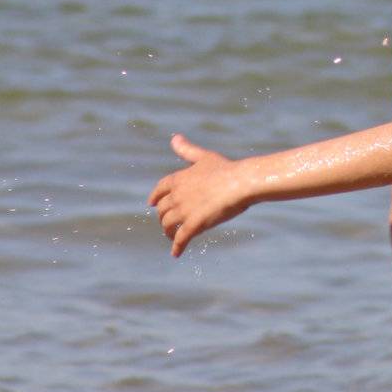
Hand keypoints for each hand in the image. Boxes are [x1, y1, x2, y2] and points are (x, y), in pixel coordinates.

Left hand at [148, 134, 250, 257]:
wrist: (241, 183)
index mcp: (178, 179)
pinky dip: (176, 247)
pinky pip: (180, 239)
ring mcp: (184, 211)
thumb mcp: (204, 157)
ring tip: (171, 237)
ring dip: (167, 232)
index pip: (159, 190)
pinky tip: (176, 253)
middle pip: (162, 209)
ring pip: (167, 224)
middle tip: (167, 222)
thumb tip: (174, 138)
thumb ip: (187, 150)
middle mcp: (177, 195)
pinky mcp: (194, 225)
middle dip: (163, 216)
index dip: (154, 197)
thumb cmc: (226, 169)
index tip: (151, 203)